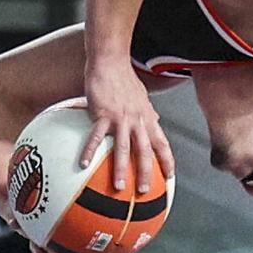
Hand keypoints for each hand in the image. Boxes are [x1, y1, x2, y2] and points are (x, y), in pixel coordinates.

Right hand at [82, 58, 174, 192]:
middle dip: (146, 173)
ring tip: (118, 187)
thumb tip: (156, 120)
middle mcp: (137, 121)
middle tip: (143, 192)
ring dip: (121, 169)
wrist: (110, 61)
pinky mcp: (103, 114)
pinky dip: (90, 151)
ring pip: (123, 148)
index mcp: (147, 118)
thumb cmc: (124, 77)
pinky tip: (83, 164)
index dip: (167, 161)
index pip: (162, 143)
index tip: (170, 177)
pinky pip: (96, 137)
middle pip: (144, 152)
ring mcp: (120, 118)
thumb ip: (148, 112)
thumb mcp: (142, 96)